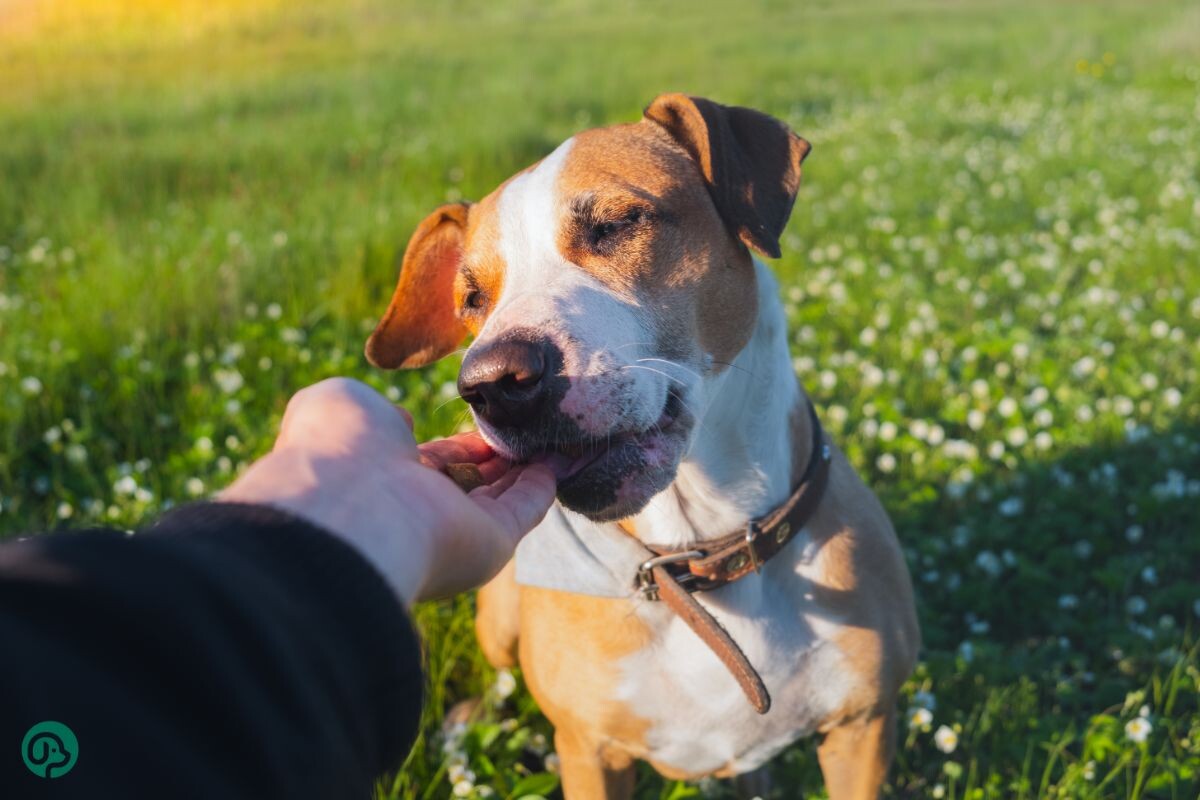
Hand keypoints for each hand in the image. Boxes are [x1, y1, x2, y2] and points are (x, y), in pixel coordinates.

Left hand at [220, 378, 556, 605]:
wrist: (347, 507)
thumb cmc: (336, 449)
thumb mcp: (342, 404)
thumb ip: (375, 411)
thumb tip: (405, 426)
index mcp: (379, 480)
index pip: (430, 462)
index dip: (459, 444)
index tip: (487, 419)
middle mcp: (417, 510)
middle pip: (470, 482)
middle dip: (499, 456)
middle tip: (530, 427)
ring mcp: (454, 530)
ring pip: (501, 496)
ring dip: (528, 468)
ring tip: (559, 437)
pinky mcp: (490, 545)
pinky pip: (523, 510)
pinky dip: (544, 485)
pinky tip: (562, 460)